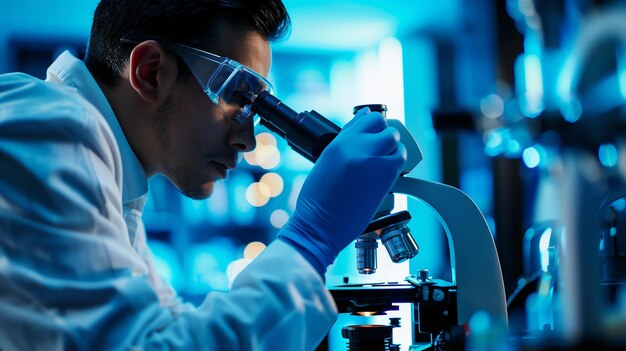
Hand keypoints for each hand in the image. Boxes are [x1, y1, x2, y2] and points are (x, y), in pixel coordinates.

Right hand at [278, 108, 406, 274]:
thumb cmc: (317, 201)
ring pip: (394, 139)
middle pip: (382, 124)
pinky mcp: (382, 177)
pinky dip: (397, 163)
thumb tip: (361, 119)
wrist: (318, 227)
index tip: (374, 137)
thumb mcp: (326, 162)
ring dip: (393, 148)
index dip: (373, 126)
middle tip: (379, 151)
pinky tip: (387, 173)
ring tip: (383, 162)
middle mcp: (353, 147)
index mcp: (337, 143)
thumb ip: (345, 141)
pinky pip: (399, 159)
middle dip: (384, 135)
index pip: (366, 118)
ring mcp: (369, 160)